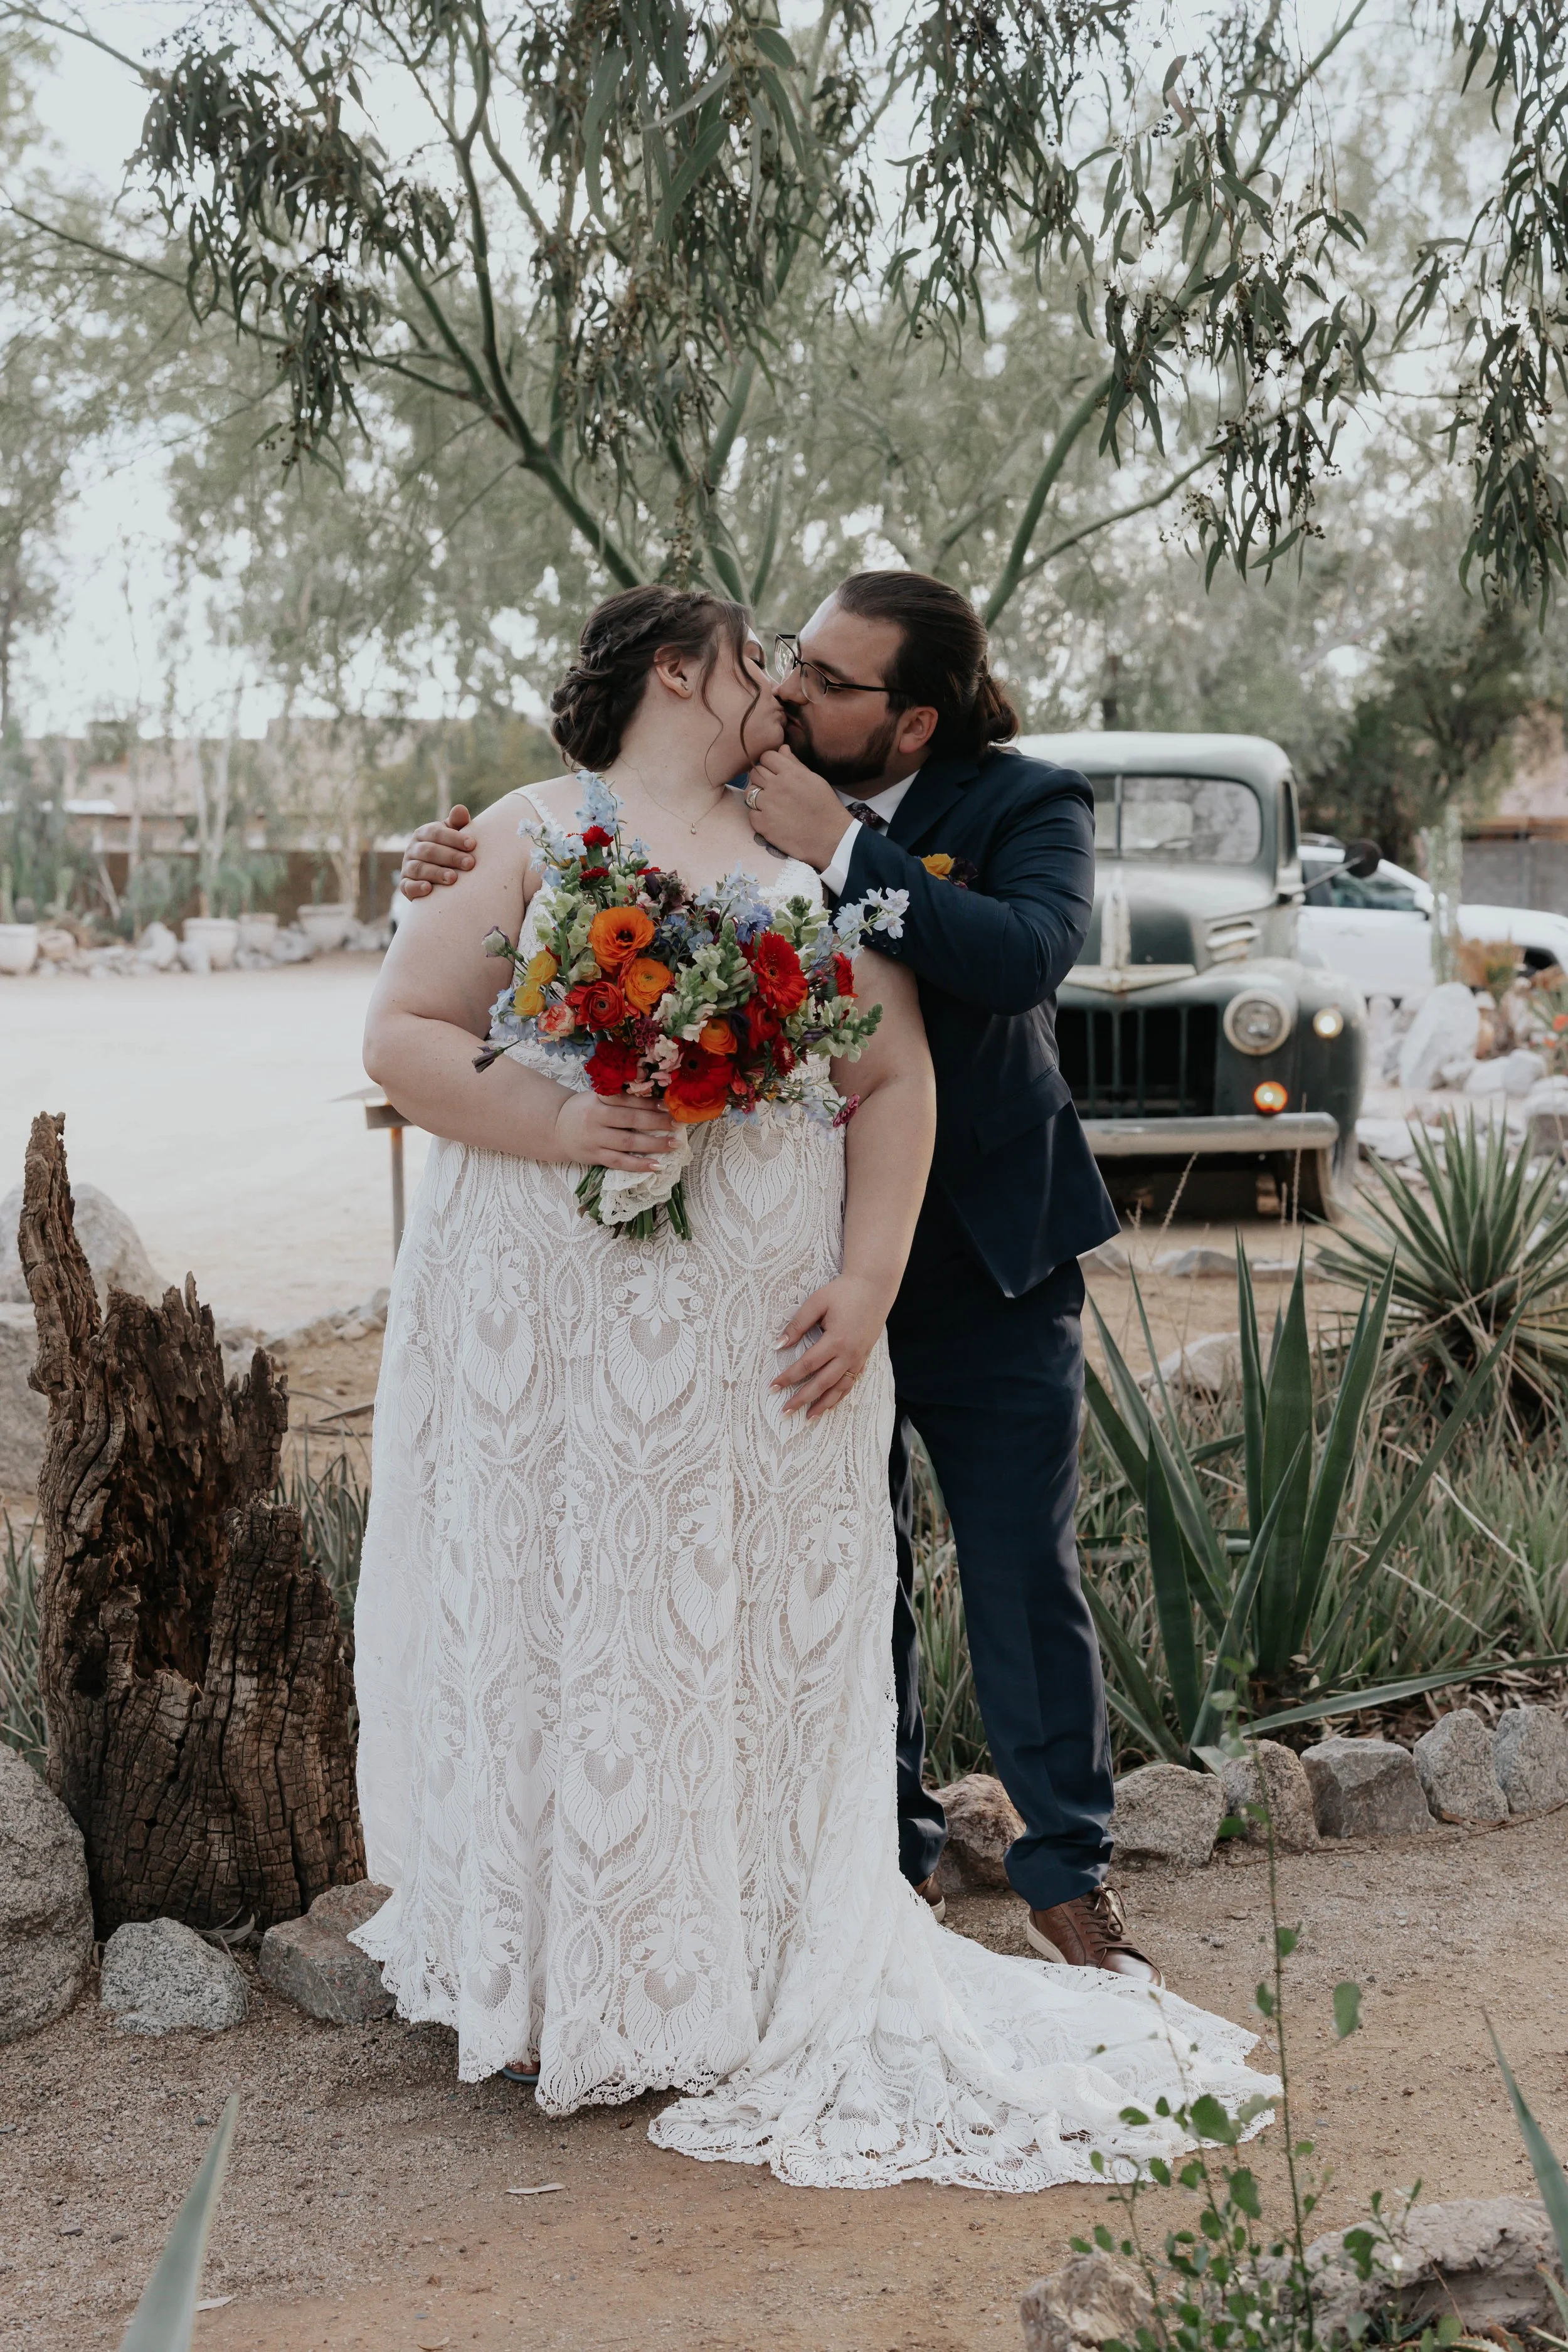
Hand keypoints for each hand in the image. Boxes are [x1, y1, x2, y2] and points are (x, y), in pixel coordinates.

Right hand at [400, 805, 475, 897]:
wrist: (439, 880)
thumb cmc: (451, 852)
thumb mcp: (455, 837)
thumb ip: (458, 824)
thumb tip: (460, 809)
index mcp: (423, 834)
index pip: (436, 833)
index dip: (454, 838)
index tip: (472, 844)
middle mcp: (412, 849)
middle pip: (429, 851)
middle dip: (450, 857)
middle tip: (470, 864)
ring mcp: (407, 867)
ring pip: (419, 868)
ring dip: (436, 873)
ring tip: (453, 878)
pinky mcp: (405, 885)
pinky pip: (407, 886)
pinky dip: (417, 887)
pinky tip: (429, 889)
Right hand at [552, 1090, 679, 1172]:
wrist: (556, 1128)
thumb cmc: (584, 1110)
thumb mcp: (596, 1097)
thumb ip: (620, 1097)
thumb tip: (654, 1099)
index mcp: (597, 1100)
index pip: (626, 1100)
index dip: (648, 1102)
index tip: (668, 1105)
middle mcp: (595, 1119)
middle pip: (630, 1120)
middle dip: (656, 1122)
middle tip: (677, 1124)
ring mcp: (595, 1139)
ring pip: (627, 1142)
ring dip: (653, 1144)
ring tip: (673, 1144)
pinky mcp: (594, 1157)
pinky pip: (619, 1162)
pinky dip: (639, 1165)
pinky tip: (657, 1165)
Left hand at [744, 746, 852, 871]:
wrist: (831, 839)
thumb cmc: (825, 808)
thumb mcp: (814, 779)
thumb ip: (795, 763)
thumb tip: (782, 748)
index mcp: (791, 773)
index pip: (767, 756)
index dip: (770, 763)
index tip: (775, 772)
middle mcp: (777, 786)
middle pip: (755, 772)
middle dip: (762, 778)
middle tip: (773, 790)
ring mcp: (768, 805)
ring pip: (750, 792)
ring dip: (758, 796)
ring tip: (772, 804)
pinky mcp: (764, 824)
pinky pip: (751, 813)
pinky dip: (758, 815)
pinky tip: (772, 819)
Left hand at [772, 1276, 886, 1418]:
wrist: (875, 1287)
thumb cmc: (843, 1291)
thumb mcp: (817, 1302)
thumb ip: (797, 1325)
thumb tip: (778, 1345)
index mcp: (836, 1340)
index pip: (807, 1365)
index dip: (788, 1377)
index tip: (773, 1387)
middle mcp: (849, 1354)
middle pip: (822, 1383)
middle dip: (802, 1399)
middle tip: (785, 1411)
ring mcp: (859, 1358)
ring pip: (839, 1388)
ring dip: (823, 1404)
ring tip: (807, 1417)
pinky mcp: (864, 1357)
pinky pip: (851, 1383)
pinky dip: (839, 1396)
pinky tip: (829, 1404)